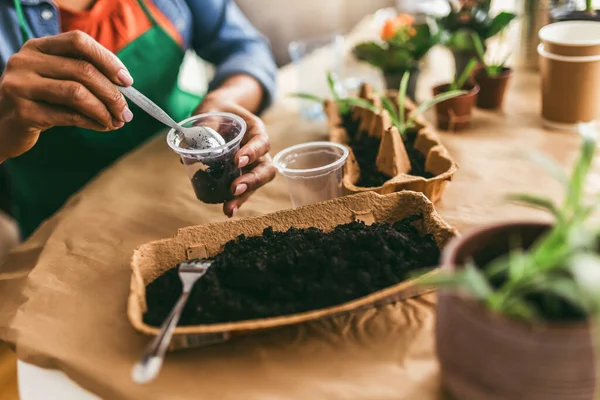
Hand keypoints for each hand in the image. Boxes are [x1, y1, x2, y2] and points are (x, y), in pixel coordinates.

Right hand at [0, 31, 132, 160]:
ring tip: (117, 122)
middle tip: (126, 112)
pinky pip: (68, 116)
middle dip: (112, 93)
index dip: (107, 59)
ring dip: (104, 110)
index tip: (127, 81)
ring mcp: (20, 86)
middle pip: (82, 70)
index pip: (78, 41)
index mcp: (37, 47)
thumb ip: (84, 77)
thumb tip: (125, 87)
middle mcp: (25, 61)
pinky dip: (92, 122)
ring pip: (77, 93)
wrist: (3, 126)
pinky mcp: (23, 112)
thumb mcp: (57, 80)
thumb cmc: (39, 101)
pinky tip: (103, 127)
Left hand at [194, 97, 275, 216]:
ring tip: (229, 208)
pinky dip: (236, 200)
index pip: (261, 142)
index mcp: (255, 130)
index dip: (252, 152)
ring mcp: (252, 164)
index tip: (237, 161)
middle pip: (265, 168)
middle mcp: (258, 150)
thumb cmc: (217, 110)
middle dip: (252, 181)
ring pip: (256, 182)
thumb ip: (205, 126)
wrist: (218, 113)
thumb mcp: (211, 110)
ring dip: (244, 196)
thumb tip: (190, 150)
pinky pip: (243, 188)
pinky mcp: (241, 175)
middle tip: (235, 189)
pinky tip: (227, 209)